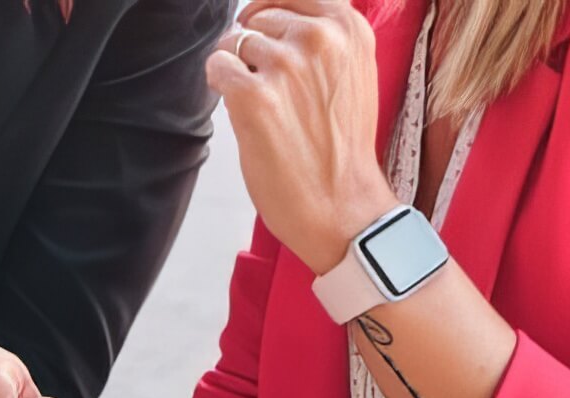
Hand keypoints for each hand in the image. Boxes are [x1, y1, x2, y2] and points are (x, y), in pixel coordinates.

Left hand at [207, 0, 400, 272]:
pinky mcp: (254, 95)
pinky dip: (221, 86)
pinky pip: (217, 67)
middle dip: (256, 47)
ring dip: (240, 70)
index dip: (270, 10)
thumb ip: (324, 36)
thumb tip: (274, 13)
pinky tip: (245, 112)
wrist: (345, 206)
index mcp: (348, 27)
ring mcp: (286, 64)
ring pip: (235, 42)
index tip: (263, 26)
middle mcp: (319, 37)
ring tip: (267, 107)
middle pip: (260, 16)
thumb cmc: (342, 146)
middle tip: (273, 89)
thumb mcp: (352, 72)